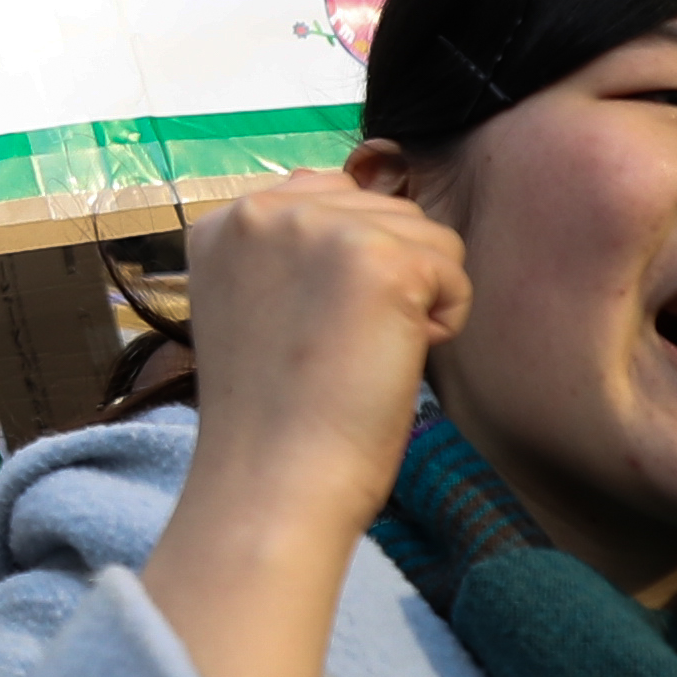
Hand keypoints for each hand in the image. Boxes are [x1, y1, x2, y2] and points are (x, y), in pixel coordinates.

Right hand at [139, 172, 467, 676]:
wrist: (273, 482)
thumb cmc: (272, 417)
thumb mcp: (252, 305)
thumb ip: (289, 249)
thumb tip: (369, 211)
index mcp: (223, 221)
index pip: (327, 193)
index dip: (347, 262)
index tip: (317, 328)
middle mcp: (264, 210)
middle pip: (382, 209)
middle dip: (386, 276)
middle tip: (336, 349)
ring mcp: (320, 228)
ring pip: (424, 235)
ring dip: (417, 298)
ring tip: (361, 356)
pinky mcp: (379, 259)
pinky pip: (453, 270)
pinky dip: (444, 322)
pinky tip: (392, 361)